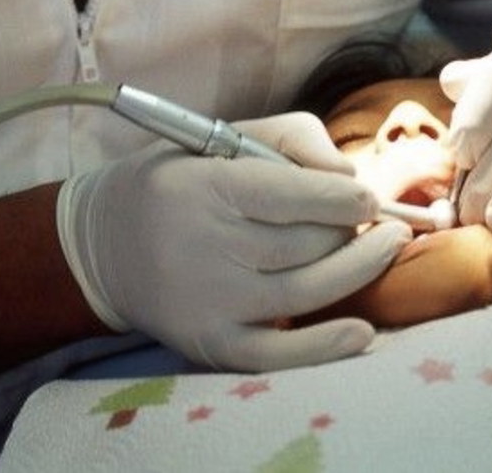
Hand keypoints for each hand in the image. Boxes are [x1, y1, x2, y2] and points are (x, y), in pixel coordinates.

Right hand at [57, 112, 408, 370]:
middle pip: (303, 244)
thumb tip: (347, 175)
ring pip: (305, 290)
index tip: (369, 196)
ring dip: (358, 269)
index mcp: (202, 187)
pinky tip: (363, 331)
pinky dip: (326, 345)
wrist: (103, 246)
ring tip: (389, 246)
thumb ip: (286, 139)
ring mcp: (210, 301)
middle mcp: (205, 245)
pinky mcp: (212, 343)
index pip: (285, 195)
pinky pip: (279, 352)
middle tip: (374, 218)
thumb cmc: (174, 181)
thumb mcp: (216, 139)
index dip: (338, 198)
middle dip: (349, 230)